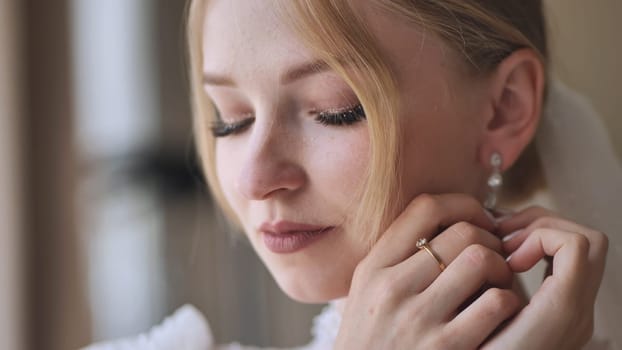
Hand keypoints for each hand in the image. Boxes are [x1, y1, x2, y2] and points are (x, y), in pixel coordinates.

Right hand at [335, 194, 520, 349]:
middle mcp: (392, 288)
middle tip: (496, 253)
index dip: (463, 205)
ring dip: (502, 267)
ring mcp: (420, 318)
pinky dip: (509, 300)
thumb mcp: (367, 293)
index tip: (478, 218)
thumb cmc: (372, 341)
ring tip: (500, 280)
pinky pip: (495, 303)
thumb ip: (395, 258)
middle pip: (462, 232)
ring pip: (481, 260)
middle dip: (490, 238)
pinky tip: (502, 309)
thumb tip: (445, 221)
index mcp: (373, 268)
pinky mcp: (449, 347)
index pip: (424, 208)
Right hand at [482, 206, 608, 349]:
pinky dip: (540, 254)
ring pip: (582, 250)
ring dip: (541, 237)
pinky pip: (566, 267)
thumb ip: (491, 293)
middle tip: (505, 238)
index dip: (538, 235)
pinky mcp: (566, 314)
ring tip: (504, 248)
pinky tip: (509, 265)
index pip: (575, 246)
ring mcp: (577, 312)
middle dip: (542, 226)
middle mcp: (578, 311)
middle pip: (588, 241)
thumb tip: (487, 258)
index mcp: (562, 312)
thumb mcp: (482, 331)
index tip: (506, 254)